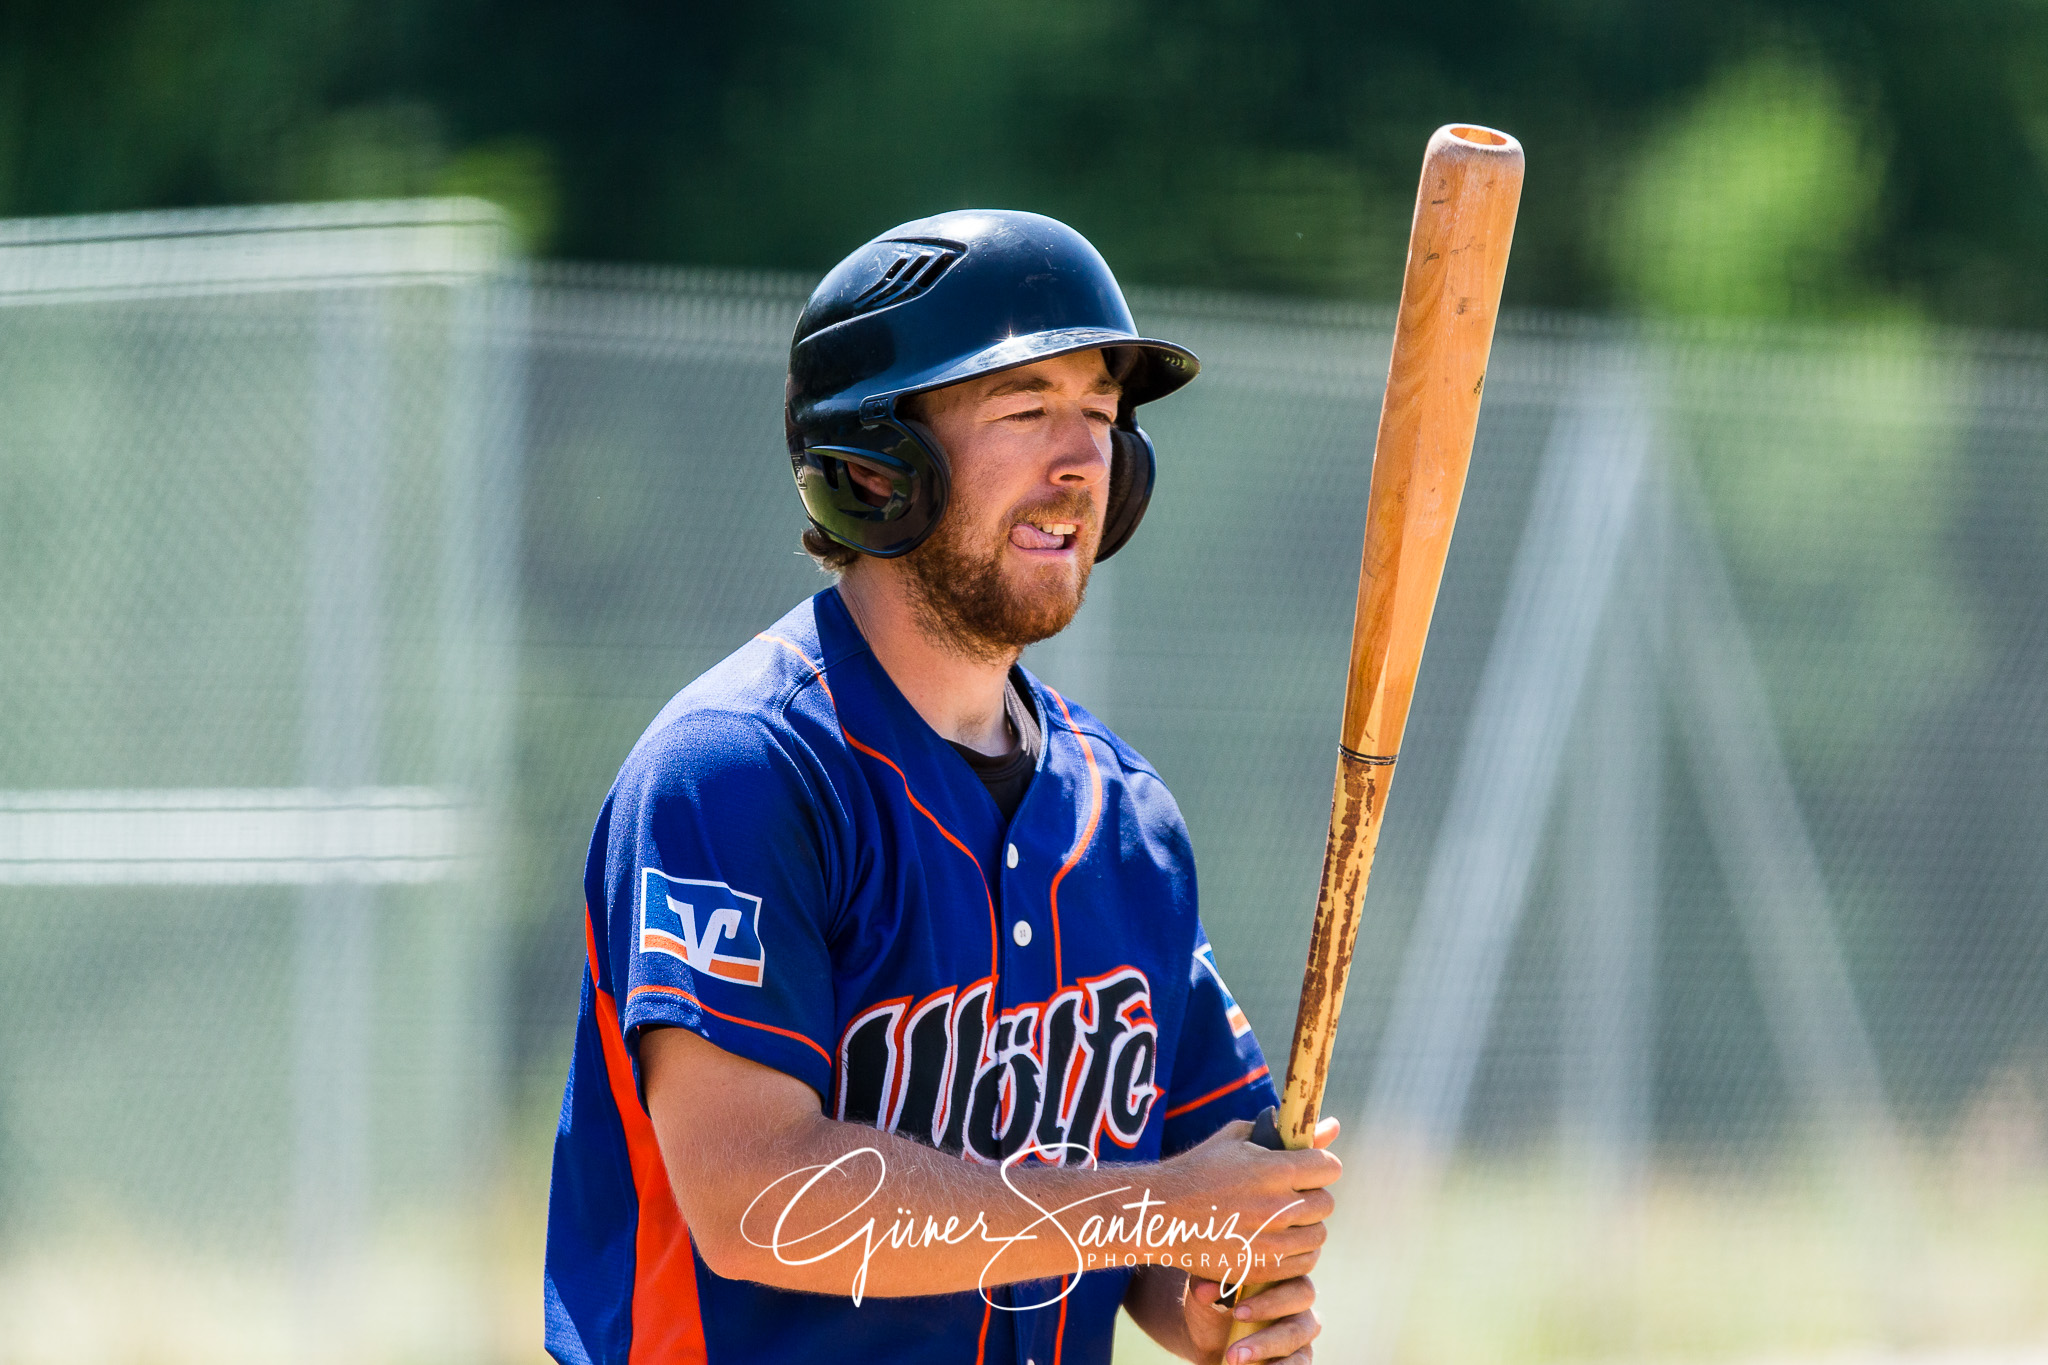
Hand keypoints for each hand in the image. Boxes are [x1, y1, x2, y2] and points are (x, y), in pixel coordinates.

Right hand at [1160, 1114, 1340, 1289]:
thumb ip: (1286, 1133)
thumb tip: (1332, 1126)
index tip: (1308, 1169)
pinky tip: (1279, 1241)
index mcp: (1275, 1170)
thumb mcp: (1239, 1139)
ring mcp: (1271, 1241)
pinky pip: (1303, 1263)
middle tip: (1292, 1194)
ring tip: (1285, 1219)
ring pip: (1318, 1236)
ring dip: (1306, 1226)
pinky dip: (1297, 1253)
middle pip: (1326, 1203)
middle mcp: (1278, 1206)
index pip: (1329, 1168)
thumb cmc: (1200, 1169)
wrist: (1161, 1213)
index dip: (1321, 1166)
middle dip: (1312, 1196)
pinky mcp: (1261, 1268)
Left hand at [1183, 1273, 1321, 1364]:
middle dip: (1269, 1318)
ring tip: (1236, 1359)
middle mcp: (1297, 1297)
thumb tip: (1207, 1289)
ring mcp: (1302, 1327)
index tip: (1237, 1312)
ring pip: (1299, 1335)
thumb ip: (1204, 1285)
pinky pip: (1302, 1361)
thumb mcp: (1202, 1294)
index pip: (1287, 1273)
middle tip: (1236, 1335)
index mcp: (1278, 1272)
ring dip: (1268, 1347)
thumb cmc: (1213, 1305)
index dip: (1267, 1294)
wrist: (1208, 1339)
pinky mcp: (1301, 1354)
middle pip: (1302, 1297)